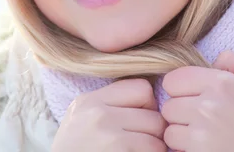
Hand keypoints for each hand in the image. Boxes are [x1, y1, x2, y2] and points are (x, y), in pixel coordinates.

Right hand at [51, 78, 167, 151]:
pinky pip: (155, 151)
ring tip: (133, 151)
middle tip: (138, 142)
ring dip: (153, 148)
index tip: (136, 121)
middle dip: (153, 131)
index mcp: (89, 100)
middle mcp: (97, 112)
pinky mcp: (119, 150)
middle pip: (154, 114)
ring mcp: (108, 134)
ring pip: (158, 136)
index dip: (147, 106)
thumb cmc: (75, 151)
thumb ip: (108, 105)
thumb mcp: (81, 119)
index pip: (141, 88)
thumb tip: (151, 101)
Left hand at [161, 51, 233, 151]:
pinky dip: (183, 145)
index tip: (195, 99)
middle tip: (203, 120)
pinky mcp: (198, 148)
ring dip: (180, 129)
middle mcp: (210, 102)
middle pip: (168, 102)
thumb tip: (216, 58)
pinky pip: (172, 140)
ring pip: (168, 122)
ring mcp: (202, 127)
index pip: (173, 79)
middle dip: (181, 111)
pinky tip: (203, 146)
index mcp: (224, 83)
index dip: (181, 90)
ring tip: (203, 133)